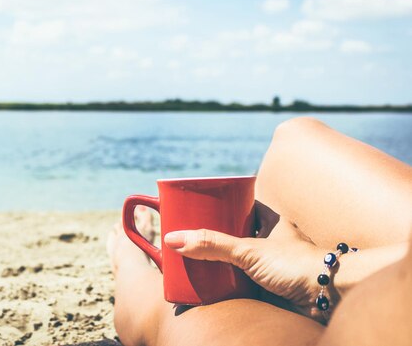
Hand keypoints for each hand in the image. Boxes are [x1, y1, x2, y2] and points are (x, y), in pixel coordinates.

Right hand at [164, 202, 325, 318]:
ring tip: (196, 262)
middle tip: (193, 239)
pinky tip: (214, 286)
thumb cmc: (298, 266)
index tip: (203, 206)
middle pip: (239, 234)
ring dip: (223, 262)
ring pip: (242, 260)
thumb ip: (213, 244)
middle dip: (218, 237)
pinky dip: (230, 285)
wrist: (328, 298)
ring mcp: (273, 266)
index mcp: (272, 223)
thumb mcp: (249, 250)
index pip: (245, 206)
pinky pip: (245, 283)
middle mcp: (273, 242)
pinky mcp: (272, 289)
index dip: (225, 204)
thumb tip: (174, 239)